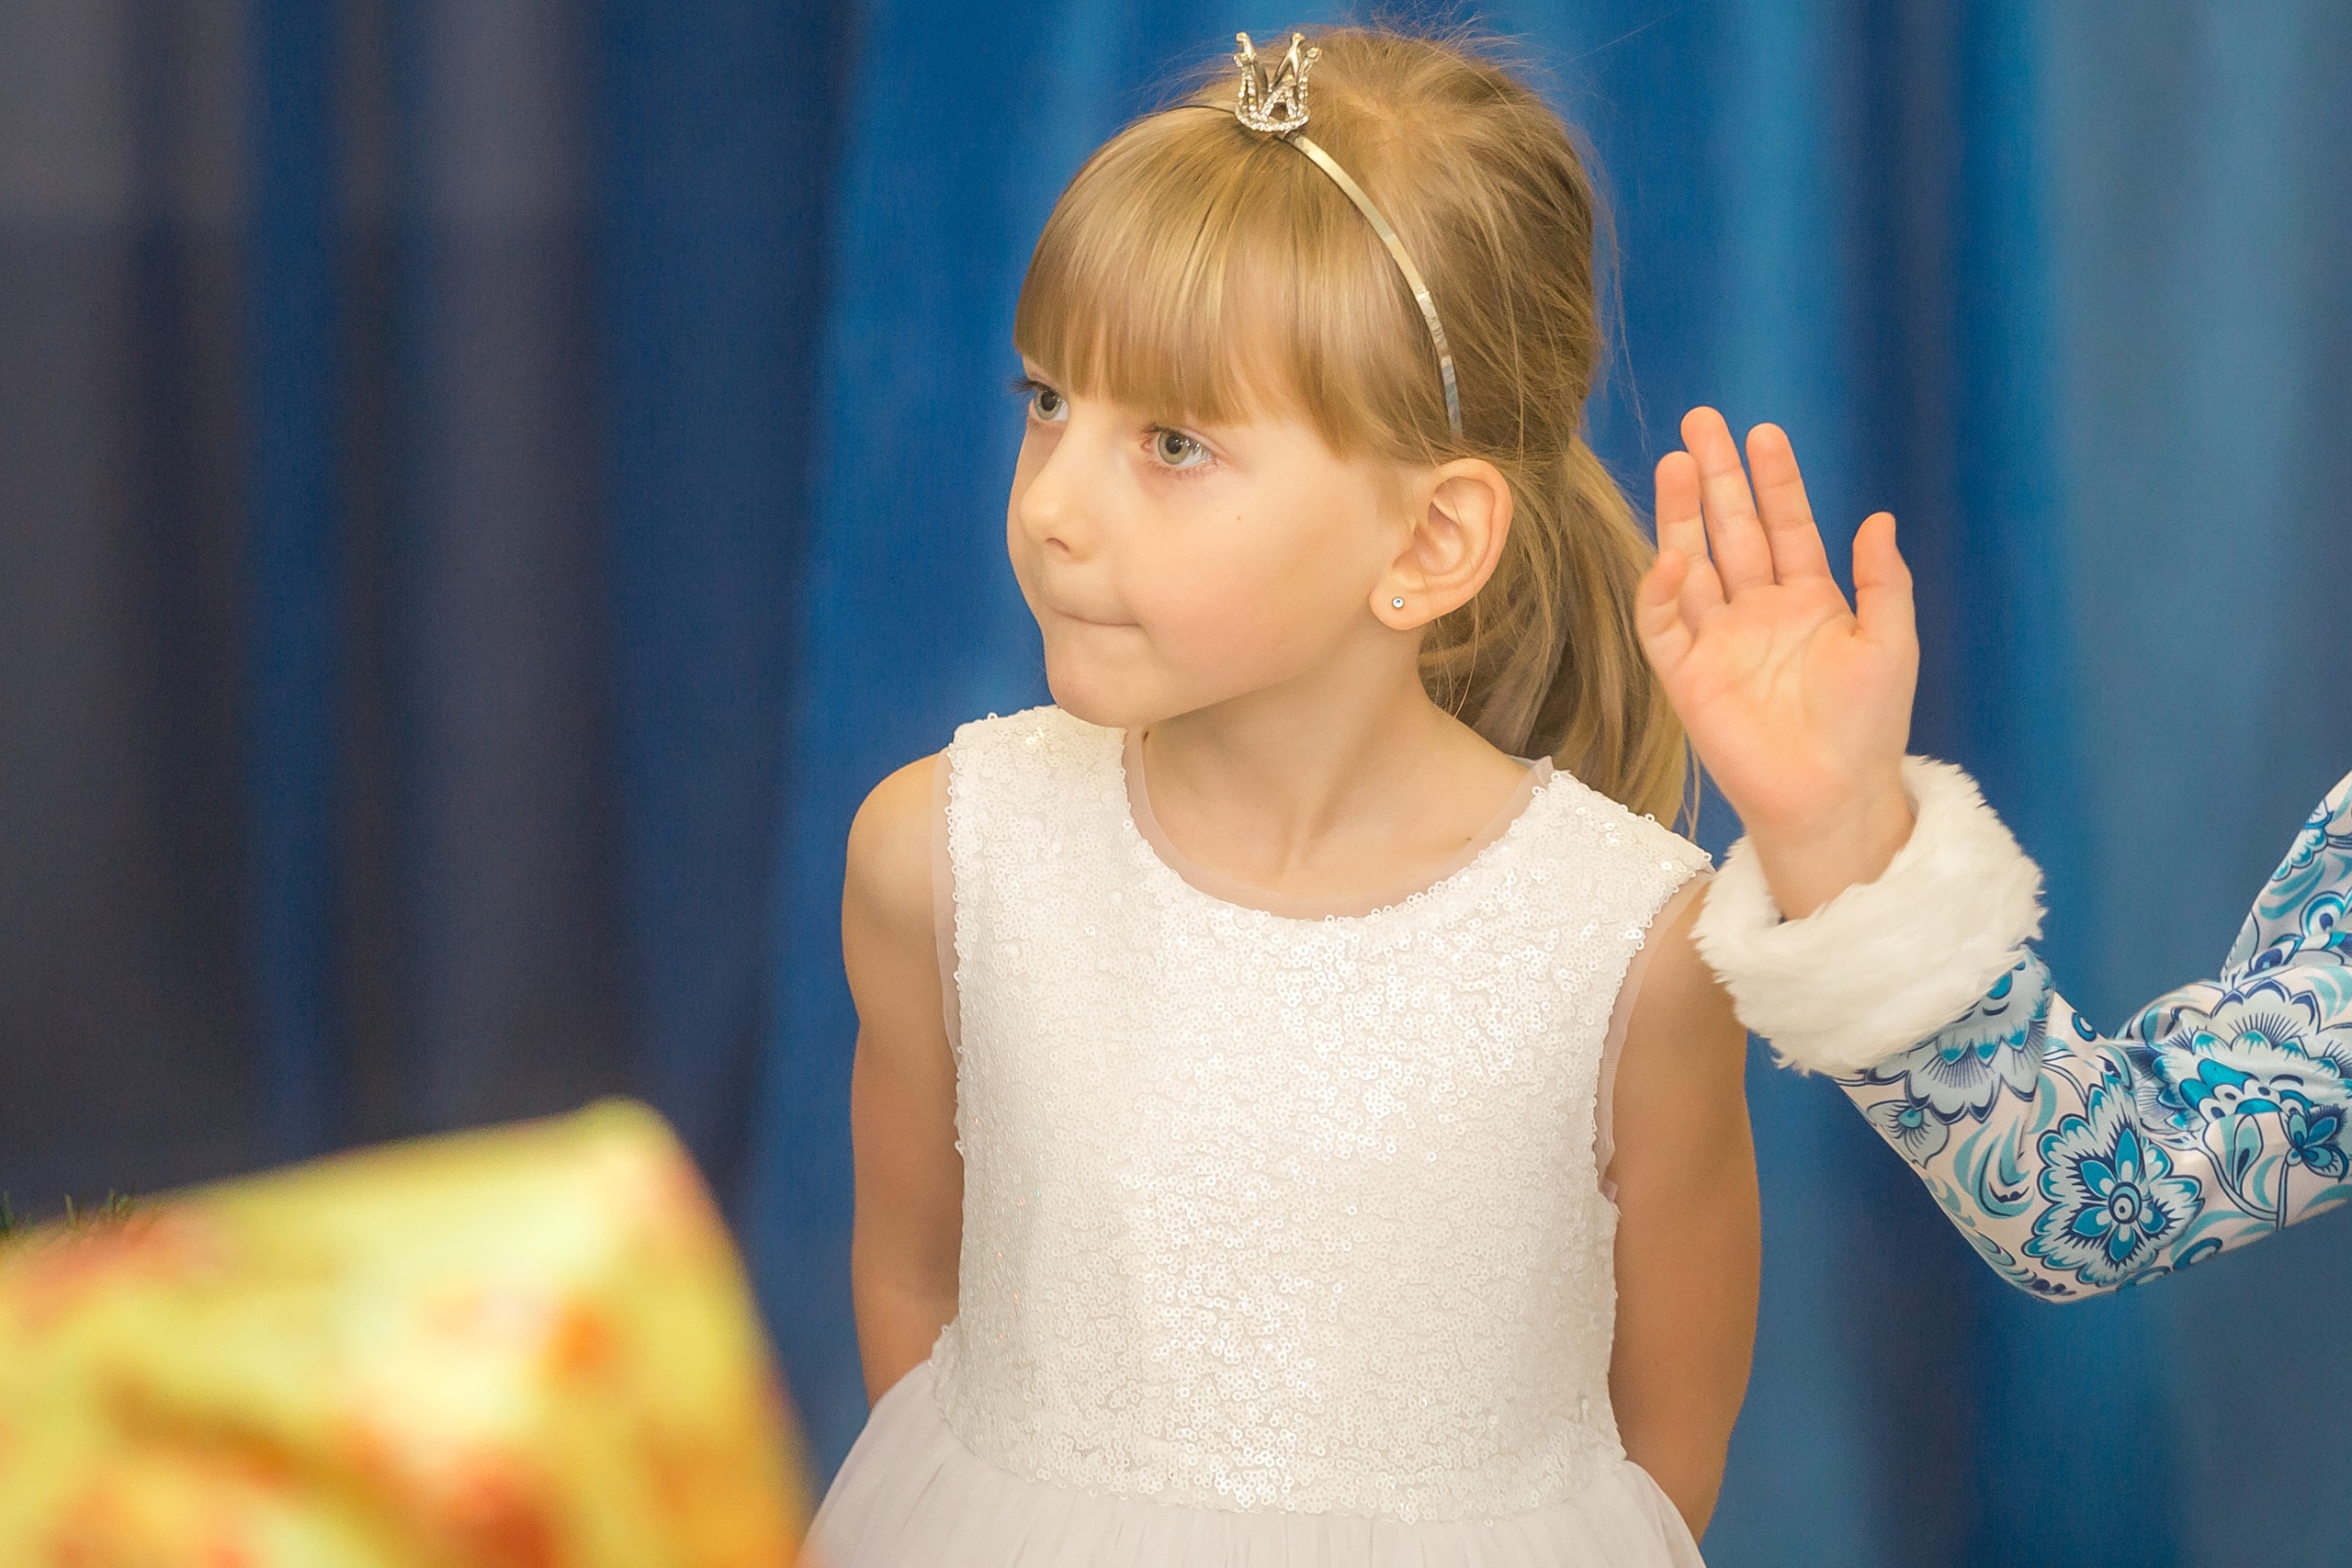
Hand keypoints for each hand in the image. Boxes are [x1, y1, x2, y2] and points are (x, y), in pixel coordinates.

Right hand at [1635, 408, 1917, 917]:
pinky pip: (1665, 623)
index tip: (1763, 432)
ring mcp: (1718, 640)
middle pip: (1730, 530)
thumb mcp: (1890, 645)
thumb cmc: (1868, 727)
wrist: (1832, 796)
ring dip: (1681, 515)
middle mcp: (1757, 612)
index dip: (1774, 480)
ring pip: (1691, 563)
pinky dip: (1662, 589)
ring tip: (1676, 463)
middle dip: (1716, 477)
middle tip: (1701, 421)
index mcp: (1808, 601)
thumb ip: (1883, 582)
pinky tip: (1673, 554)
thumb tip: (1880, 519)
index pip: (1785, 525)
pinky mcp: (1686, 675)